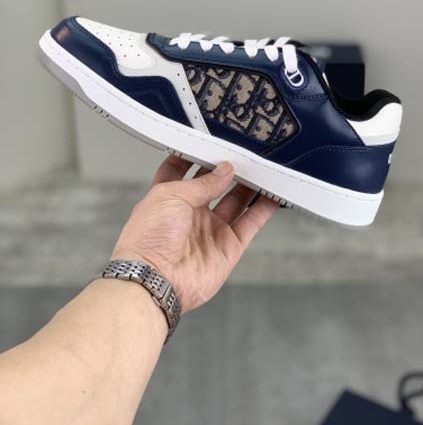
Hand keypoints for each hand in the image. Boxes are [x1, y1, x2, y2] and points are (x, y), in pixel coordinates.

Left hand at [112, 156, 278, 311]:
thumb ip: (202, 183)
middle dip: (227, 170)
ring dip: (249, 186)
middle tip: (243, 155)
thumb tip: (224, 170)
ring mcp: (210, 230)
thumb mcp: (171, 196)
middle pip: (213, 185)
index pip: (180, 171)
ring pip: (235, 201)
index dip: (194, 157)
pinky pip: (250, 223)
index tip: (210, 144)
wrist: (155, 280)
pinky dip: (263, 209)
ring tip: (262, 168)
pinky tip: (272, 195)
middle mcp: (189, 214)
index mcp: (168, 198)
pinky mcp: (228, 247)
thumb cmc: (148, 240)